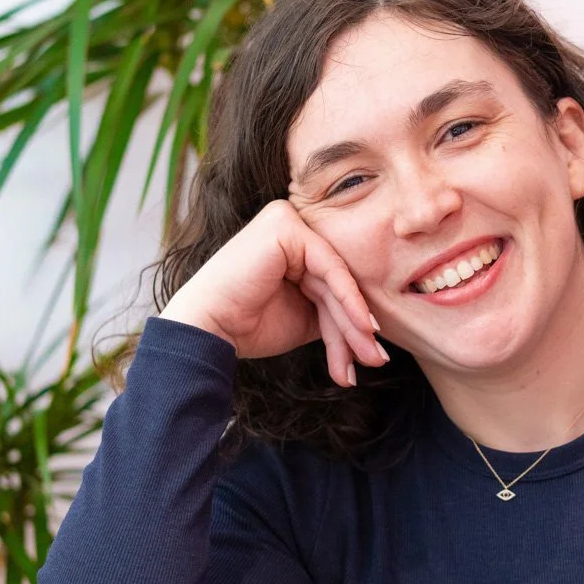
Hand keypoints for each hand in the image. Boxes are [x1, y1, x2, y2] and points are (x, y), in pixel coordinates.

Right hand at [160, 200, 387, 386]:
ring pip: (336, 280)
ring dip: (353, 324)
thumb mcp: (304, 318)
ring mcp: (287, 221)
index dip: (352, 324)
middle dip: (356, 329)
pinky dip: (348, 300)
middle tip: (375, 361)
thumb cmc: (247, 326)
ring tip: (369, 358)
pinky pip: (329, 267)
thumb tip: (373, 328)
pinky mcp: (285, 226)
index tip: (371, 357)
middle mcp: (290, 228)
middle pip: (336, 284)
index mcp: (291, 246)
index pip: (331, 285)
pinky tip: (363, 327)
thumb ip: (334, 310)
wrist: (208, 330)